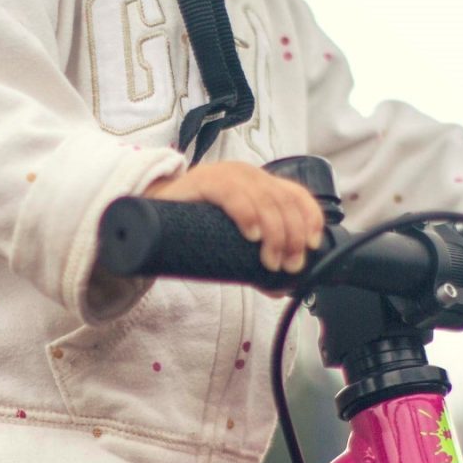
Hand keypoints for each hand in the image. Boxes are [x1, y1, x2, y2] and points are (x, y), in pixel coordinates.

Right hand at [143, 162, 324, 275]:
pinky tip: (251, 235)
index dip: (310, 218)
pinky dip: (247, 214)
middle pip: (284, 201)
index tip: (312, 246)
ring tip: (271, 261)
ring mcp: (226, 175)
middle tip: (288, 265)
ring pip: (264, 199)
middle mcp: (247, 175)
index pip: (296, 194)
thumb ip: (254, 257)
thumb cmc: (193, 228)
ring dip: (275, 233)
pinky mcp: (203, 181)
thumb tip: (280, 286)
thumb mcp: (231, 239)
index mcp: (258, 184)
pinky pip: (232, 193)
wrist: (149, 215)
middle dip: (293, 236)